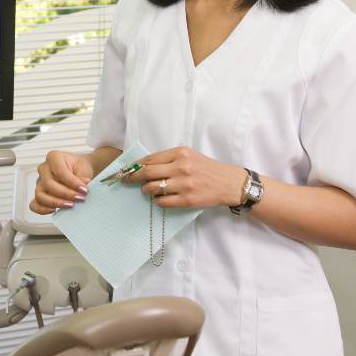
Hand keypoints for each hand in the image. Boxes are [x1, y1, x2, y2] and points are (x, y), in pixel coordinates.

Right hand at [29, 150, 93, 214]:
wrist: (79, 171)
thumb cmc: (79, 167)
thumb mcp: (84, 169)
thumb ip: (82, 178)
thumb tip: (82, 187)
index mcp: (54, 157)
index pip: (59, 171)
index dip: (72, 182)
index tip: (84, 189)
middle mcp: (44, 169)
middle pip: (49, 184)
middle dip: (66, 194)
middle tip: (80, 198)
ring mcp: (39, 182)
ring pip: (40, 195)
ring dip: (56, 202)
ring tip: (70, 205)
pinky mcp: (39, 194)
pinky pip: (34, 204)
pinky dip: (42, 209)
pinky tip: (55, 210)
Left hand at [125, 146, 245, 208]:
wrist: (229, 183)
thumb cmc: (207, 169)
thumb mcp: (189, 156)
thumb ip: (169, 159)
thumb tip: (143, 166)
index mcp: (180, 153)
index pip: (150, 159)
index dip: (134, 166)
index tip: (126, 170)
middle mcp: (181, 167)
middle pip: (147, 173)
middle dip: (133, 178)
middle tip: (126, 181)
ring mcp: (184, 184)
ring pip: (153, 188)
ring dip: (146, 190)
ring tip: (148, 190)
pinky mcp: (187, 200)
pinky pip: (162, 202)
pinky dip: (157, 201)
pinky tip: (160, 198)